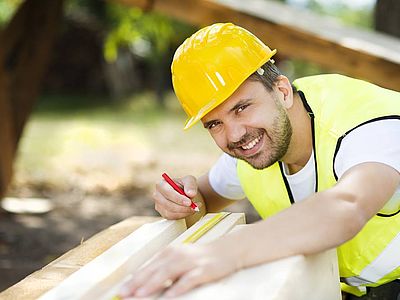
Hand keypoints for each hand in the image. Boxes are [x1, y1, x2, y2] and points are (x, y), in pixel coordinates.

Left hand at [119, 242, 240, 297]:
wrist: (227, 250)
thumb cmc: (200, 257)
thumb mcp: (180, 259)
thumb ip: (164, 268)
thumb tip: (144, 283)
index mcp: (169, 252)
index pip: (148, 267)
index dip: (134, 279)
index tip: (121, 290)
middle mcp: (177, 255)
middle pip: (154, 270)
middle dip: (137, 283)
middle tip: (124, 294)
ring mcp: (190, 262)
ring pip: (168, 273)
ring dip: (152, 284)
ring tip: (140, 295)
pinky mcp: (203, 269)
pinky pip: (188, 280)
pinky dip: (178, 288)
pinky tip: (169, 296)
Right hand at [153, 175, 200, 218]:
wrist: (185, 192)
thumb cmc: (185, 185)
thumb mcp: (190, 180)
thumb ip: (190, 185)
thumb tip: (191, 193)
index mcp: (161, 184)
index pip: (168, 192)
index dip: (178, 198)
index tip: (189, 202)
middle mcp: (157, 195)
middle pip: (168, 204)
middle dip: (182, 208)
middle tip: (194, 207)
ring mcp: (159, 205)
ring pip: (170, 213)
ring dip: (184, 212)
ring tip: (194, 208)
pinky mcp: (163, 213)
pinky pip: (172, 217)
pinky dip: (182, 215)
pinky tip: (189, 211)